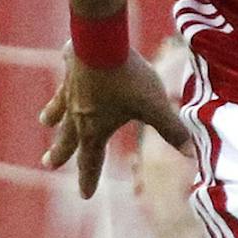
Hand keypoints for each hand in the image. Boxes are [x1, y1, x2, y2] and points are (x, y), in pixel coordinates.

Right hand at [40, 47, 191, 199]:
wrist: (101, 41)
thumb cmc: (127, 78)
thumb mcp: (154, 105)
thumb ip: (171, 130)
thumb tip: (191, 155)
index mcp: (95, 129)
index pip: (90, 161)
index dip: (89, 179)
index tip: (84, 195)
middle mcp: (77, 114)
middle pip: (68, 139)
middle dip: (61, 153)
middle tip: (48, 164)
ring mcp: (71, 90)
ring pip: (59, 109)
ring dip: (53, 117)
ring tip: (46, 122)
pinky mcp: (70, 68)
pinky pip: (65, 79)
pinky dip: (64, 82)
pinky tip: (63, 72)